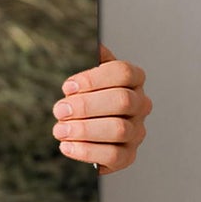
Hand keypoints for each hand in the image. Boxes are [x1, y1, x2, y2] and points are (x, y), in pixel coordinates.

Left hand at [52, 42, 150, 174]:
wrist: (86, 129)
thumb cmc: (87, 96)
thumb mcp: (87, 74)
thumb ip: (92, 59)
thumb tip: (96, 45)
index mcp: (133, 80)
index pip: (123, 72)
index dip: (93, 79)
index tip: (67, 86)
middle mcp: (140, 105)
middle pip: (122, 101)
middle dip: (86, 106)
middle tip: (59, 110)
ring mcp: (137, 131)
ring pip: (119, 129)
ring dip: (84, 130)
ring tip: (59, 130)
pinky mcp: (128, 155)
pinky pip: (114, 156)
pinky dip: (87, 151)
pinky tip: (67, 146)